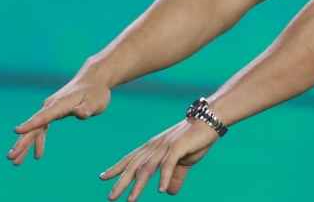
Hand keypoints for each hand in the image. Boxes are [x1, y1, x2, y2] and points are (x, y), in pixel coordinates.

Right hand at [7, 74, 111, 165]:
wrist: (93, 79)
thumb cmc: (96, 91)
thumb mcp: (96, 101)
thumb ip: (87, 109)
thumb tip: (79, 114)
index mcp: (60, 104)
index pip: (43, 116)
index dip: (30, 124)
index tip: (17, 131)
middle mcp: (51, 106)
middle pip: (34, 126)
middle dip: (22, 142)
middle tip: (10, 157)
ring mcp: (51, 109)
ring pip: (35, 128)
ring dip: (26, 144)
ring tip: (17, 161)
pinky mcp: (54, 112)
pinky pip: (42, 127)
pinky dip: (38, 140)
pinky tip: (37, 154)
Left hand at [101, 119, 219, 199]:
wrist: (210, 120)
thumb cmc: (195, 139)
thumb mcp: (183, 161)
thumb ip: (174, 176)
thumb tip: (168, 192)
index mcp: (153, 147)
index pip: (131, 159)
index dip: (117, 168)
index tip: (103, 177)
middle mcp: (155, 146)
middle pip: (134, 166)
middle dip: (122, 181)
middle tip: (111, 196)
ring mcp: (166, 146)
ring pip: (147, 167)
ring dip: (138, 185)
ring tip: (130, 200)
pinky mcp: (178, 146)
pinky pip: (168, 164)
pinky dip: (164, 177)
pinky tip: (161, 190)